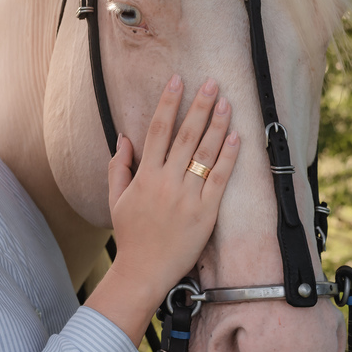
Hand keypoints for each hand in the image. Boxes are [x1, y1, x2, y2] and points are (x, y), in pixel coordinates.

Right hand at [105, 75, 238, 302]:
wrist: (144, 270)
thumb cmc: (130, 236)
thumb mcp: (116, 199)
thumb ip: (119, 167)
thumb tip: (124, 139)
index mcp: (145, 176)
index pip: (158, 131)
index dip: (168, 103)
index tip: (177, 81)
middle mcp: (166, 182)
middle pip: (186, 136)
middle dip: (198, 106)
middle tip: (210, 83)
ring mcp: (188, 196)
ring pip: (205, 153)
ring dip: (217, 125)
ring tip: (226, 103)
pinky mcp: (205, 212)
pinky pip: (220, 179)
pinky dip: (228, 157)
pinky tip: (236, 137)